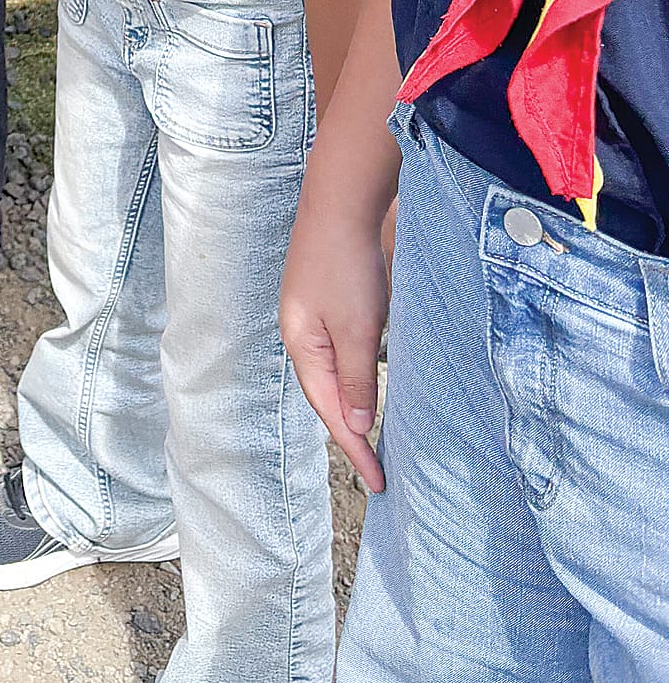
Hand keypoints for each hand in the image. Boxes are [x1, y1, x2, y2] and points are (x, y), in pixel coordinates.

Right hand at [280, 174, 391, 493]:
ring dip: (357, 404)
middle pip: (328, 395)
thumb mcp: (355, 327)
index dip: (355, 449)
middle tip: (380, 469)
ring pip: (338, 373)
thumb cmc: (345, 262)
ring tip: (378, 437)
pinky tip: (376, 381)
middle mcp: (304, 334)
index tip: (378, 482)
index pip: (330, 410)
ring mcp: (317, 315)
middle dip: (351, 434)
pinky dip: (361, 374)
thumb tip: (357, 423)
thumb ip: (356, 377)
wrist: (343, 200)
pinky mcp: (334, 299)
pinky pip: (347, 350)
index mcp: (302, 345)